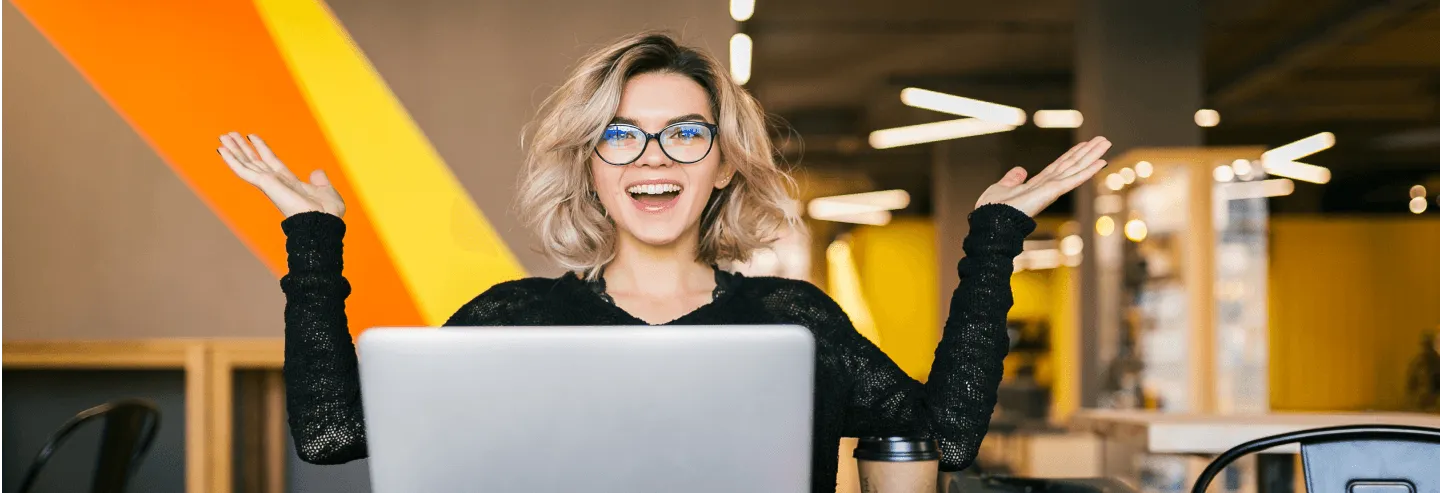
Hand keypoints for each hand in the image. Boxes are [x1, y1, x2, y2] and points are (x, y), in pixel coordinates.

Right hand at [217, 132, 344, 217]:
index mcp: (289, 182)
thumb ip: (320, 181)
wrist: (323, 221)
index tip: (252, 136)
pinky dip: (232, 161)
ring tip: (222, 137)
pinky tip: (221, 150)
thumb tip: (317, 173)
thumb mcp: (326, 190)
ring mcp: (269, 184)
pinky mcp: (265, 185)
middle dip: (242, 148)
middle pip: (254, 161)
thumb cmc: (327, 213)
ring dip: (234, 150)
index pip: (271, 161)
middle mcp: (276, 182)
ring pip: (246, 163)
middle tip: (228, 134)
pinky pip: (245, 171)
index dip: (261, 148)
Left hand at [975, 136, 1111, 216]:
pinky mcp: (1052, 192)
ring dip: (1092, 156)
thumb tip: (1020, 169)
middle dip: (1087, 152)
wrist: (990, 221)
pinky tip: (1101, 162)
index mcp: (1037, 185)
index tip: (1084, 144)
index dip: (1072, 155)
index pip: (1059, 166)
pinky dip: (1087, 171)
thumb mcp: (1002, 187)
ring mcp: (1051, 189)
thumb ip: (1012, 179)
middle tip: (1103, 140)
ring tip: (1105, 143)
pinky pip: (1073, 179)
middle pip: (1071, 165)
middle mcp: (1047, 186)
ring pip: (1075, 168)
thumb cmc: (992, 210)